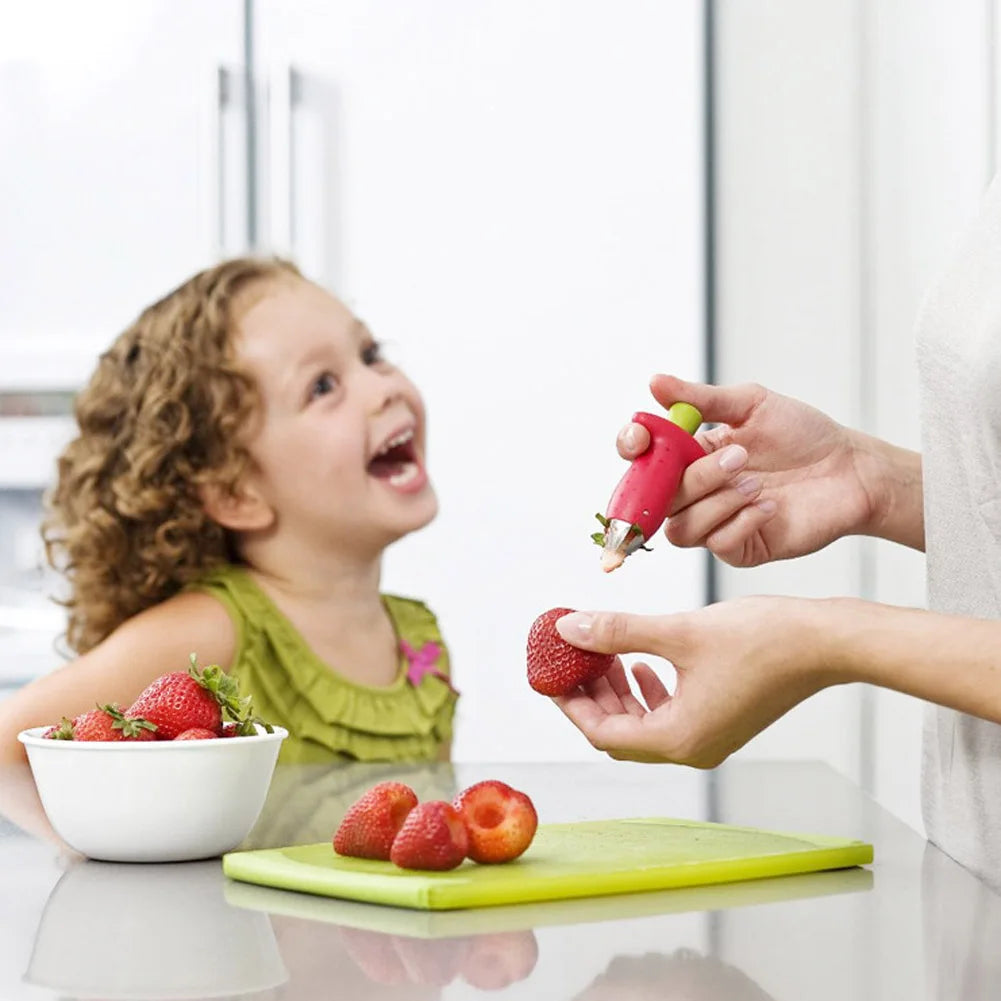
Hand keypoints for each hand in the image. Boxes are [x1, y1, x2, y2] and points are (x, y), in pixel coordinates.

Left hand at [552, 600, 836, 767]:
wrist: (825, 642)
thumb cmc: (761, 639)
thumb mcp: (677, 633)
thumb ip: (617, 633)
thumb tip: (568, 628)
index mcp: (677, 739)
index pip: (601, 732)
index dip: (569, 702)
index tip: (550, 672)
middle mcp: (691, 747)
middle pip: (619, 731)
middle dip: (590, 694)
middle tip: (570, 656)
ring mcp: (708, 736)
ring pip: (642, 723)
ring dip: (616, 691)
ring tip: (601, 652)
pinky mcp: (721, 719)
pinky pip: (667, 714)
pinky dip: (646, 690)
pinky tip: (639, 660)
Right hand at [616, 374, 883, 566]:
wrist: (850, 469)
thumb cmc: (803, 434)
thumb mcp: (752, 404)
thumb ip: (701, 398)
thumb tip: (655, 383)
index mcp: (689, 456)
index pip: (641, 461)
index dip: (631, 450)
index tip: (641, 439)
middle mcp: (695, 493)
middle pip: (659, 498)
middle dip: (694, 478)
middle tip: (740, 456)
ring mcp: (715, 523)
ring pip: (681, 529)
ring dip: (717, 503)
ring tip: (758, 484)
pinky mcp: (741, 548)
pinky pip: (717, 544)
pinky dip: (741, 522)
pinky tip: (770, 507)